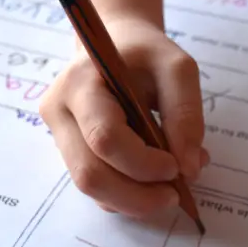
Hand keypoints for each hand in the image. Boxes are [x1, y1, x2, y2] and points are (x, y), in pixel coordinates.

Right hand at [40, 15, 208, 217]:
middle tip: (175, 196)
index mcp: (79, 85)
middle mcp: (59, 113)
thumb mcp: (177, 68)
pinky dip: (128, 196)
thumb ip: (186, 114)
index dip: (142, 163)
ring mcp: (59, 136)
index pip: (104, 138)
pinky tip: (150, 182)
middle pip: (89, 174)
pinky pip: (96, 189)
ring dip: (134, 200)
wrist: (117, 46)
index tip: (176, 167)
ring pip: (91, 189)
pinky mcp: (70, 153)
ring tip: (169, 188)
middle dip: (136, 196)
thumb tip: (188, 169)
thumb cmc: (146, 54)